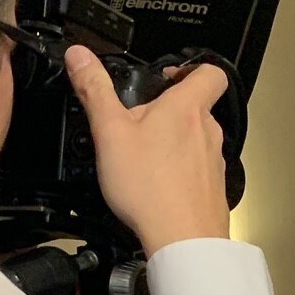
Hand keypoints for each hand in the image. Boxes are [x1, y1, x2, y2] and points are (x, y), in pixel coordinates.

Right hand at [64, 46, 230, 252]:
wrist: (183, 239)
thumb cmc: (150, 188)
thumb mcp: (110, 132)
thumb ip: (95, 90)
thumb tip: (80, 55)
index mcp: (187, 108)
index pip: (209, 71)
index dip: (190, 68)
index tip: (167, 76)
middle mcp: (207, 131)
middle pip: (196, 107)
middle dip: (170, 110)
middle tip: (141, 122)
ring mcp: (214, 161)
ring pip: (196, 140)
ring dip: (174, 142)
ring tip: (145, 158)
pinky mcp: (213, 188)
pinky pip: (197, 170)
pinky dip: (179, 172)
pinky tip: (157, 186)